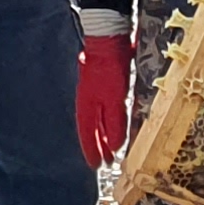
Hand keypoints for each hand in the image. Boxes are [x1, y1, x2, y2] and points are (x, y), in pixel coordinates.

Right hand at [76, 32, 132, 164]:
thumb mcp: (115, 99)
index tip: (96, 166)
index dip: (92, 150)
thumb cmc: (110, 68)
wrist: (110, 38)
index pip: (88, 134)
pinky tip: (116, 122)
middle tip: (106, 162)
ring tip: (112, 148)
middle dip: (99, 146)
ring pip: (100, 120)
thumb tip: (113, 146)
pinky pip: (107, 109)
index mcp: (87, 106)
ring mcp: (97, 92)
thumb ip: (114, 123)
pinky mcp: (107, 83)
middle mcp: (89, 101)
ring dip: (105, 135)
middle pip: (93, 129)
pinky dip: (110, 121)